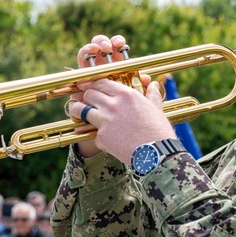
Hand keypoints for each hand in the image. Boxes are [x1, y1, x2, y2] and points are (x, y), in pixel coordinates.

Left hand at [70, 34, 169, 161]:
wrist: (157, 154)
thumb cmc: (159, 131)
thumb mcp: (156, 108)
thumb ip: (152, 94)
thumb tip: (153, 84)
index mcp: (126, 94)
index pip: (101, 82)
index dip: (91, 83)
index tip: (86, 85)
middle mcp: (113, 104)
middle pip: (89, 94)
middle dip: (85, 96)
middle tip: (84, 99)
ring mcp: (105, 120)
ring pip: (80, 110)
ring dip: (77, 110)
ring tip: (76, 112)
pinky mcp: (101, 137)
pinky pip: (92, 133)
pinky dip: (97, 136)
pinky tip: (102, 139)